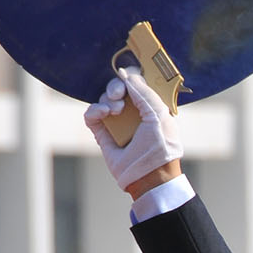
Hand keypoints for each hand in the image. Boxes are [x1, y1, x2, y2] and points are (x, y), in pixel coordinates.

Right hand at [84, 66, 182, 195]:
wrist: (148, 176)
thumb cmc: (160, 146)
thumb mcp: (158, 114)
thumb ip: (144, 92)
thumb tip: (126, 75)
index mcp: (150, 105)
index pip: (137, 83)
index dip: (130, 76)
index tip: (127, 76)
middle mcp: (133, 112)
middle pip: (118, 88)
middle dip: (116, 87)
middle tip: (118, 95)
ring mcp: (117, 123)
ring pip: (104, 99)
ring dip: (107, 100)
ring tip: (115, 110)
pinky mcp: (103, 134)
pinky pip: (92, 115)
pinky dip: (94, 111)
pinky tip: (104, 114)